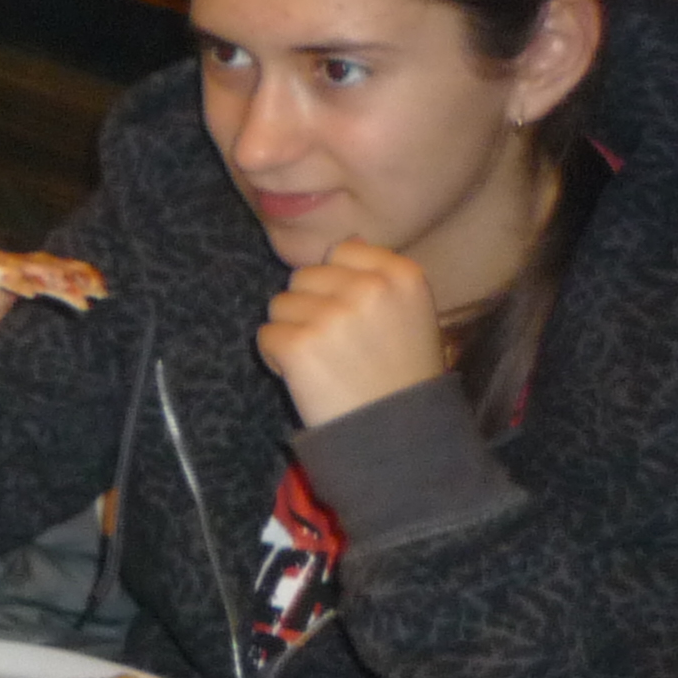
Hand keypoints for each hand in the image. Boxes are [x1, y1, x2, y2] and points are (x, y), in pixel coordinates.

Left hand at [255, 240, 449, 428]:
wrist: (399, 436)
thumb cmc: (402, 376)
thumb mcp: (412, 315)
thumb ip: (380, 277)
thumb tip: (346, 242)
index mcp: (402, 275)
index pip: (343, 251)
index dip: (338, 285)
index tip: (355, 317)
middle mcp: (369, 288)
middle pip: (304, 277)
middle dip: (310, 308)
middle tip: (337, 347)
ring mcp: (333, 316)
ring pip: (280, 305)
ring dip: (292, 332)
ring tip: (324, 363)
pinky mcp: (300, 345)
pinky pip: (265, 336)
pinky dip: (276, 358)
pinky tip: (306, 377)